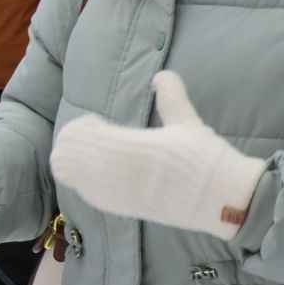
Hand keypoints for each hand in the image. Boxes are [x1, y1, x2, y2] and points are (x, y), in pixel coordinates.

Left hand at [50, 71, 267, 238]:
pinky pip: (83, 191)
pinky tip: (108, 172)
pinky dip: (86, 178)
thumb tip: (162, 76)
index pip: (79, 134)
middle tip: (98, 136)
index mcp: (127, 147)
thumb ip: (171, 97)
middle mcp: (113, 174)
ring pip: (67, 175)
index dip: (85, 125)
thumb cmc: (204, 160)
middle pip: (65, 154)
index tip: (101, 122)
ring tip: (101, 154)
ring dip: (78, 159)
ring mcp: (112, 194)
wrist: (219, 201)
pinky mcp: (117, 208)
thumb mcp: (187, 122)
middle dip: (77, 141)